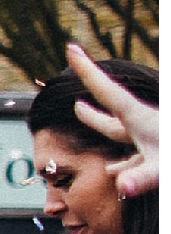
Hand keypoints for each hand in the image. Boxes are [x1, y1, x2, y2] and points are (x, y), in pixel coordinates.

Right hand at [67, 43, 158, 197]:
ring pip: (121, 130)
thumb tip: (122, 186)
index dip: (86, 70)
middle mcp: (144, 125)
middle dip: (90, 95)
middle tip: (76, 76)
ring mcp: (153, 139)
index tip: (71, 47)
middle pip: (110, 109)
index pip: (106, 91)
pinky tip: (114, 170)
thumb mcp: (164, 168)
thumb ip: (142, 177)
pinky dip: (122, 162)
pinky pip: (134, 156)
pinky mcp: (161, 155)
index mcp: (139, 119)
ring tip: (83, 111)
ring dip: (102, 123)